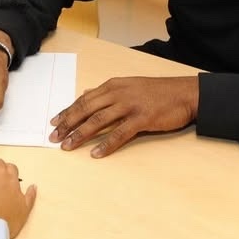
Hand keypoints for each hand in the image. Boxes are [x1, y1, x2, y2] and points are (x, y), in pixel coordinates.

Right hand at [0, 153, 36, 238]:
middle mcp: (11, 181)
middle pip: (9, 169)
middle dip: (1, 172)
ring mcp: (19, 195)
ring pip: (18, 182)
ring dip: (11, 182)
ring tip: (2, 189)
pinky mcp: (24, 208)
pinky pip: (30, 197)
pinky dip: (31, 192)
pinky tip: (32, 188)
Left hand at [49, 76, 198, 157]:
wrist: (184, 93)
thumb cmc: (158, 92)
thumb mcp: (129, 85)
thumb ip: (107, 91)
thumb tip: (86, 93)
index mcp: (114, 85)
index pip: (84, 99)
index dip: (67, 111)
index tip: (54, 122)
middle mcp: (118, 93)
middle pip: (86, 109)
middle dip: (68, 123)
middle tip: (54, 137)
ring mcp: (130, 105)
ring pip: (98, 120)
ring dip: (81, 134)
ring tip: (68, 146)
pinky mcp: (142, 118)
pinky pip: (120, 133)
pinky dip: (106, 144)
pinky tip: (96, 153)